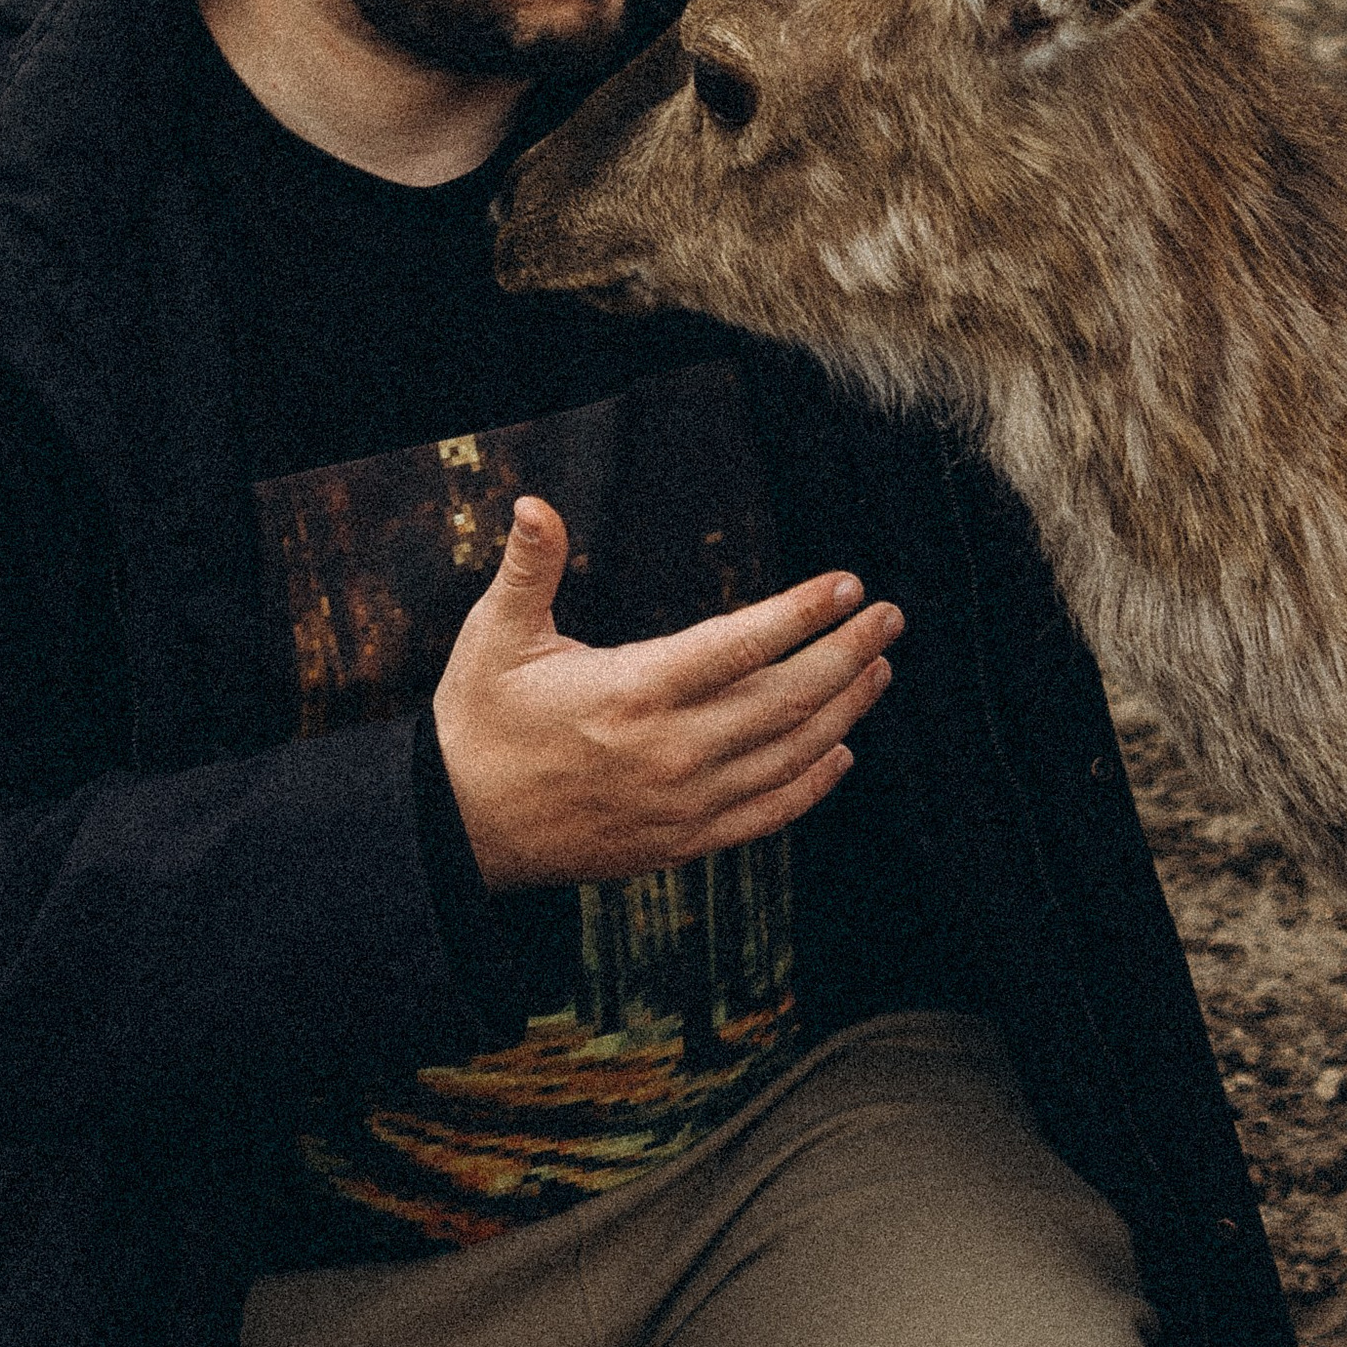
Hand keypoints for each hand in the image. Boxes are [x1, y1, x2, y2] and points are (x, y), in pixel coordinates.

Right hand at [434, 497, 902, 889]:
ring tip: (879, 669)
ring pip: (789, 755)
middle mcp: (669, 750)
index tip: (848, 584)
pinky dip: (812, 784)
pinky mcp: (680, 842)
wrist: (456, 828)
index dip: (802, 613)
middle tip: (890, 617)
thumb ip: (529, 568)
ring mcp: (681, 803)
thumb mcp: (494, 636)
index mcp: (632, 690)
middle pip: (786, 699)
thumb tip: (535, 503)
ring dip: (844, 710)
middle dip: (847, 653)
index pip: (740, 644)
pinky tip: (840, 752)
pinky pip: (766, 814)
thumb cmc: (478, 721)